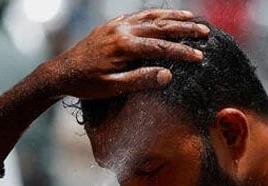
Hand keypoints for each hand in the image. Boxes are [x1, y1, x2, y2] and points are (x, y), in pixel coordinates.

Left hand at [43, 8, 208, 98]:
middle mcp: (121, 31)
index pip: (160, 47)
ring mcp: (116, 25)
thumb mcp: (113, 88)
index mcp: (123, 47)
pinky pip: (138, 16)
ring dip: (172, 17)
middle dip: (184, 30)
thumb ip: (141, 80)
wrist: (61, 72)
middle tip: (205, 33)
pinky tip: (165, 17)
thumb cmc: (87, 84)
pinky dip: (154, 15)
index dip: (181, 51)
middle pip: (159, 27)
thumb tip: (167, 75)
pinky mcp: (112, 25)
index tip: (199, 56)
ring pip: (150, 17)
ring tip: (192, 20)